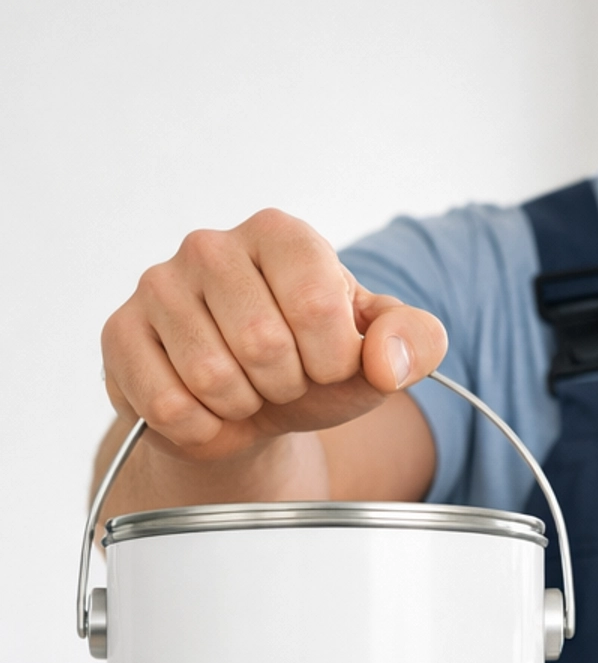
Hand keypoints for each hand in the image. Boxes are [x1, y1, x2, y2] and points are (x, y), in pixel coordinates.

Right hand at [101, 209, 446, 462]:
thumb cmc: (314, 366)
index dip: (333, 359)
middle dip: (286, 386)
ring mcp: (158, 285)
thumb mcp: (378, 355)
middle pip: (262, 343)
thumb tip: (385, 362)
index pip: (317, 306)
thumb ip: (413, 343)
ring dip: (242, 406)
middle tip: (281, 380)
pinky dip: (201, 427)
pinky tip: (205, 406)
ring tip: (244, 389)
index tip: (328, 362)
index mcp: (281, 235)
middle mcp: (212, 245)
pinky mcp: (119, 332)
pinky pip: (167, 404)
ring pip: (211, 377)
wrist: (251, 408)